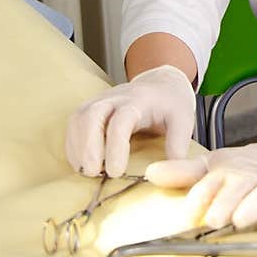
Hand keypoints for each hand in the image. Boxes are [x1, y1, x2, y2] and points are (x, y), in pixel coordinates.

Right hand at [65, 65, 195, 178]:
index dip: (115, 147)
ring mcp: (100, 100)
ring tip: (85, 171)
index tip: (115, 172)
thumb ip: (178, 144)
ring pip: (79, 118)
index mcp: (139, 100)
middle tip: (92, 172)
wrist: (160, 83)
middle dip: (88, 145)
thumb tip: (171, 171)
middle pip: (93, 115)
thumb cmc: (171, 104)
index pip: (121, 121)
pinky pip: (74, 123)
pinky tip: (79, 163)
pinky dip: (73, 144)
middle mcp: (115, 97)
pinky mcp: (90, 107)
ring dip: (78, 146)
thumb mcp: (183, 120)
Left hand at [143, 116, 256, 228]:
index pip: (209, 182)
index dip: (199, 197)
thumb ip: (183, 173)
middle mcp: (248, 178)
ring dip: (252, 207)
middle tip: (214, 219)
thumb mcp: (214, 165)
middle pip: (235, 190)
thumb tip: (150, 173)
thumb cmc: (247, 166)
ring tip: (241, 219)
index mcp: (226, 172)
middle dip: (225, 204)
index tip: (189, 213)